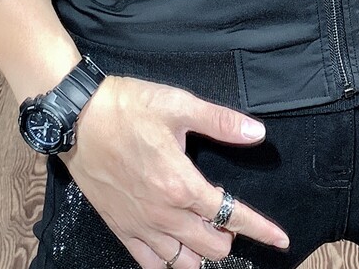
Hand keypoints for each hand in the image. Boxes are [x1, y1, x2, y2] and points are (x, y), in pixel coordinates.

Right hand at [62, 76, 290, 268]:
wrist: (78, 118)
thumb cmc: (128, 107)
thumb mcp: (179, 105)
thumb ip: (221, 123)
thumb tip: (257, 133)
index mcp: (182, 184)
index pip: (232, 215)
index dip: (261, 229)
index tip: (281, 239)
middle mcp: (164, 213)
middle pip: (213, 247)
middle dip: (230, 237)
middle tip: (229, 218)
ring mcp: (140, 225)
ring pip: (184, 263)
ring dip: (202, 253)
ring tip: (206, 234)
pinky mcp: (120, 227)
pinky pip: (151, 264)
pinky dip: (169, 263)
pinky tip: (176, 251)